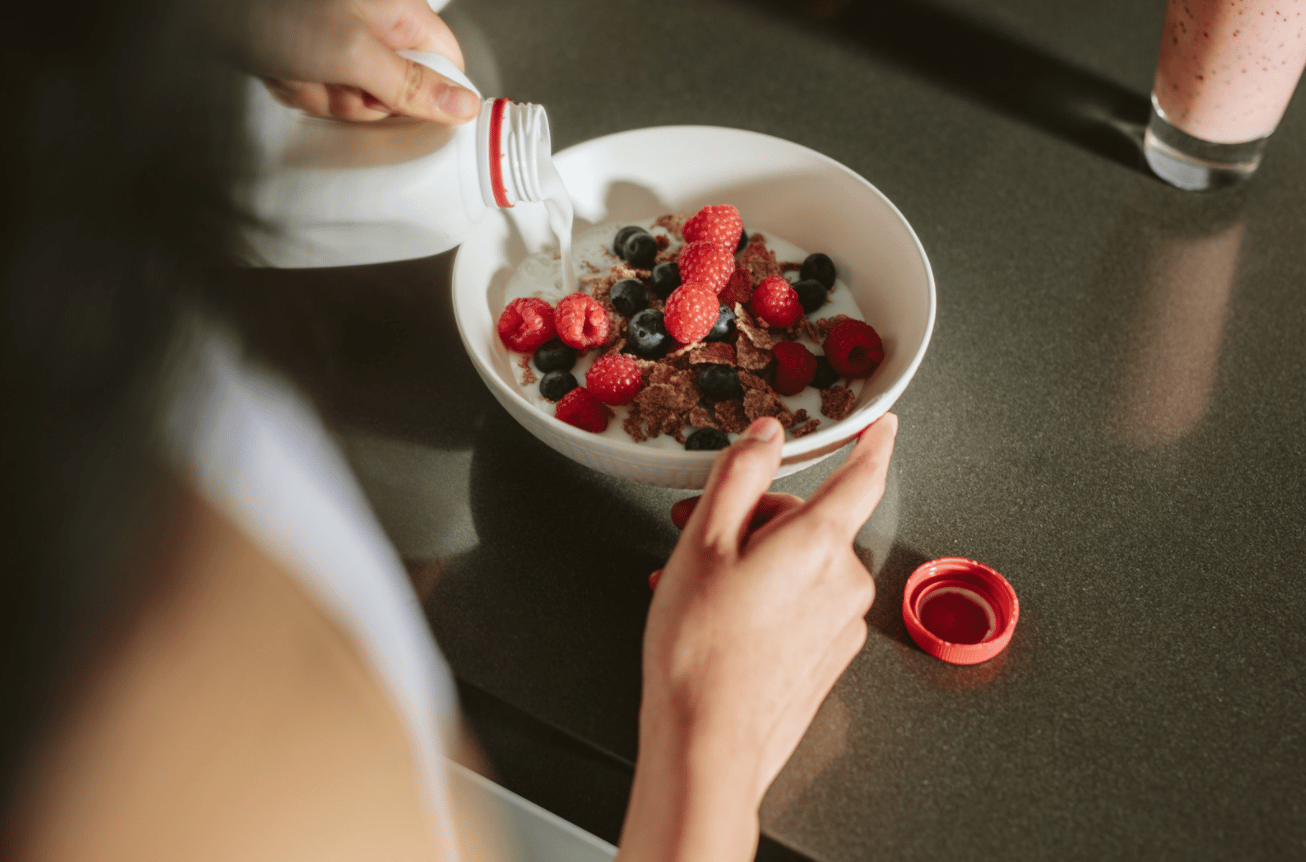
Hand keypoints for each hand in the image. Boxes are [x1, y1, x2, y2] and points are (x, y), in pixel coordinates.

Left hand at [226, 0, 478, 122]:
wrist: (209, 8)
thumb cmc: (278, 7)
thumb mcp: (354, 52)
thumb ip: (412, 85)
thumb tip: (462, 106)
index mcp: (399, 12)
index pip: (446, 66)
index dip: (430, 96)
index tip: (401, 106)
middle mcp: (374, 25)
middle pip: (395, 92)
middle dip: (358, 98)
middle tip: (333, 77)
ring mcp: (340, 42)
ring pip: (354, 98)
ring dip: (321, 94)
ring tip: (297, 67)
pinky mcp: (311, 55)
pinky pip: (320, 93)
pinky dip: (297, 88)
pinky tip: (280, 68)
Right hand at [619, 413, 896, 861]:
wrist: (707, 744)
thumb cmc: (700, 650)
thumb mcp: (704, 543)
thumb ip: (741, 475)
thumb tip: (768, 435)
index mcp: (819, 543)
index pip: (861, 477)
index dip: (871, 444)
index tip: (881, 426)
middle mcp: (844, 582)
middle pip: (809, 523)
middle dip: (756, 520)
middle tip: (697, 532)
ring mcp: (841, 625)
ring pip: (801, 567)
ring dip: (754, 563)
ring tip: (698, 587)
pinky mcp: (828, 658)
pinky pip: (802, 608)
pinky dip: (765, 601)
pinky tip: (721, 619)